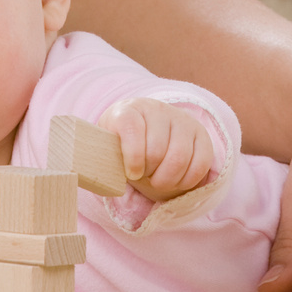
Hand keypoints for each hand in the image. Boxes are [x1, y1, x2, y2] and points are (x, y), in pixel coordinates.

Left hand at [100, 98, 217, 201]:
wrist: (146, 132)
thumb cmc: (122, 144)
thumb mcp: (107, 145)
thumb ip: (100, 155)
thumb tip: (91, 174)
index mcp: (129, 109)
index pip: (131, 128)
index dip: (132, 156)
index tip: (131, 173)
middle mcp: (158, 109)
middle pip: (157, 150)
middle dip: (150, 173)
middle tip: (145, 177)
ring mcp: (182, 120)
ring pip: (179, 158)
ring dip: (167, 180)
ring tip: (158, 181)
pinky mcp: (201, 135)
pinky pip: (200, 163)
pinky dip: (187, 180)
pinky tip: (176, 181)